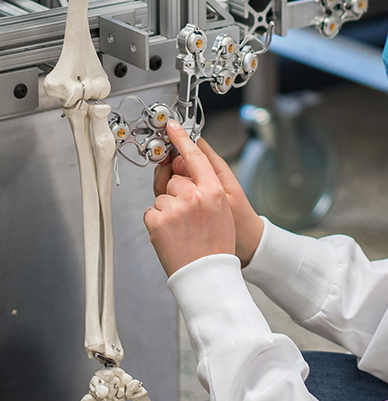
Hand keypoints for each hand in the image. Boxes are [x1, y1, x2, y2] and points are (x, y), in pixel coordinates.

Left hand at [144, 122, 236, 276]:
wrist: (207, 274)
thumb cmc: (216, 244)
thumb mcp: (222, 209)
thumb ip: (207, 186)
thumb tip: (187, 168)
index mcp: (214, 191)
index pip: (195, 157)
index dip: (182, 139)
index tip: (172, 127)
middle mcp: (194, 196)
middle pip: (174, 180)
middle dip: (177, 194)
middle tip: (189, 216)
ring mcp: (174, 208)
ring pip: (162, 197)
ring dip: (167, 210)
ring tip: (182, 230)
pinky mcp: (158, 221)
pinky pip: (152, 212)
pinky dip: (158, 223)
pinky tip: (172, 235)